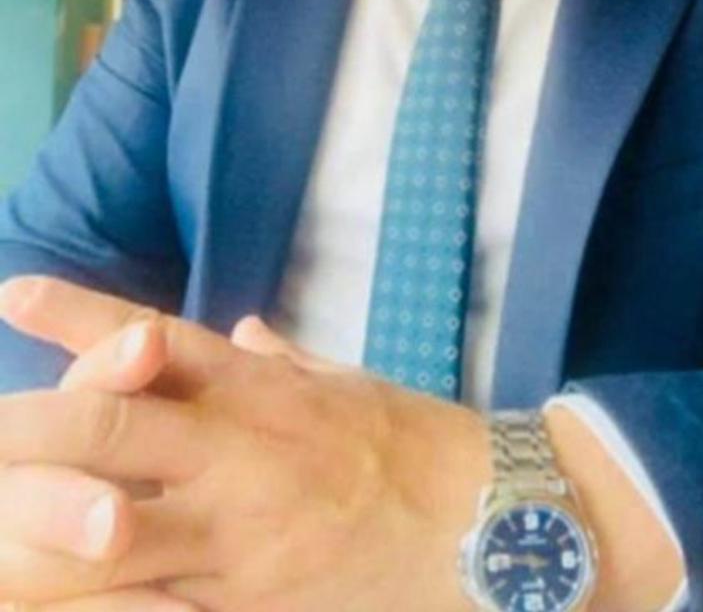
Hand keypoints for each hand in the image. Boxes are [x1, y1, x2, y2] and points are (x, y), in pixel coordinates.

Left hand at [0, 277, 488, 611]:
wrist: (487, 520)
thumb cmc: (413, 444)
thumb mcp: (347, 383)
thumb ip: (283, 360)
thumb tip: (244, 330)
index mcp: (260, 388)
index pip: (157, 334)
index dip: (80, 313)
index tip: (15, 291)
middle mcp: (238, 449)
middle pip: (109, 423)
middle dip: (27, 427)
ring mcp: (237, 533)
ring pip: (108, 527)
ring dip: (33, 527)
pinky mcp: (247, 604)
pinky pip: (152, 607)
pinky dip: (95, 605)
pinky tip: (46, 598)